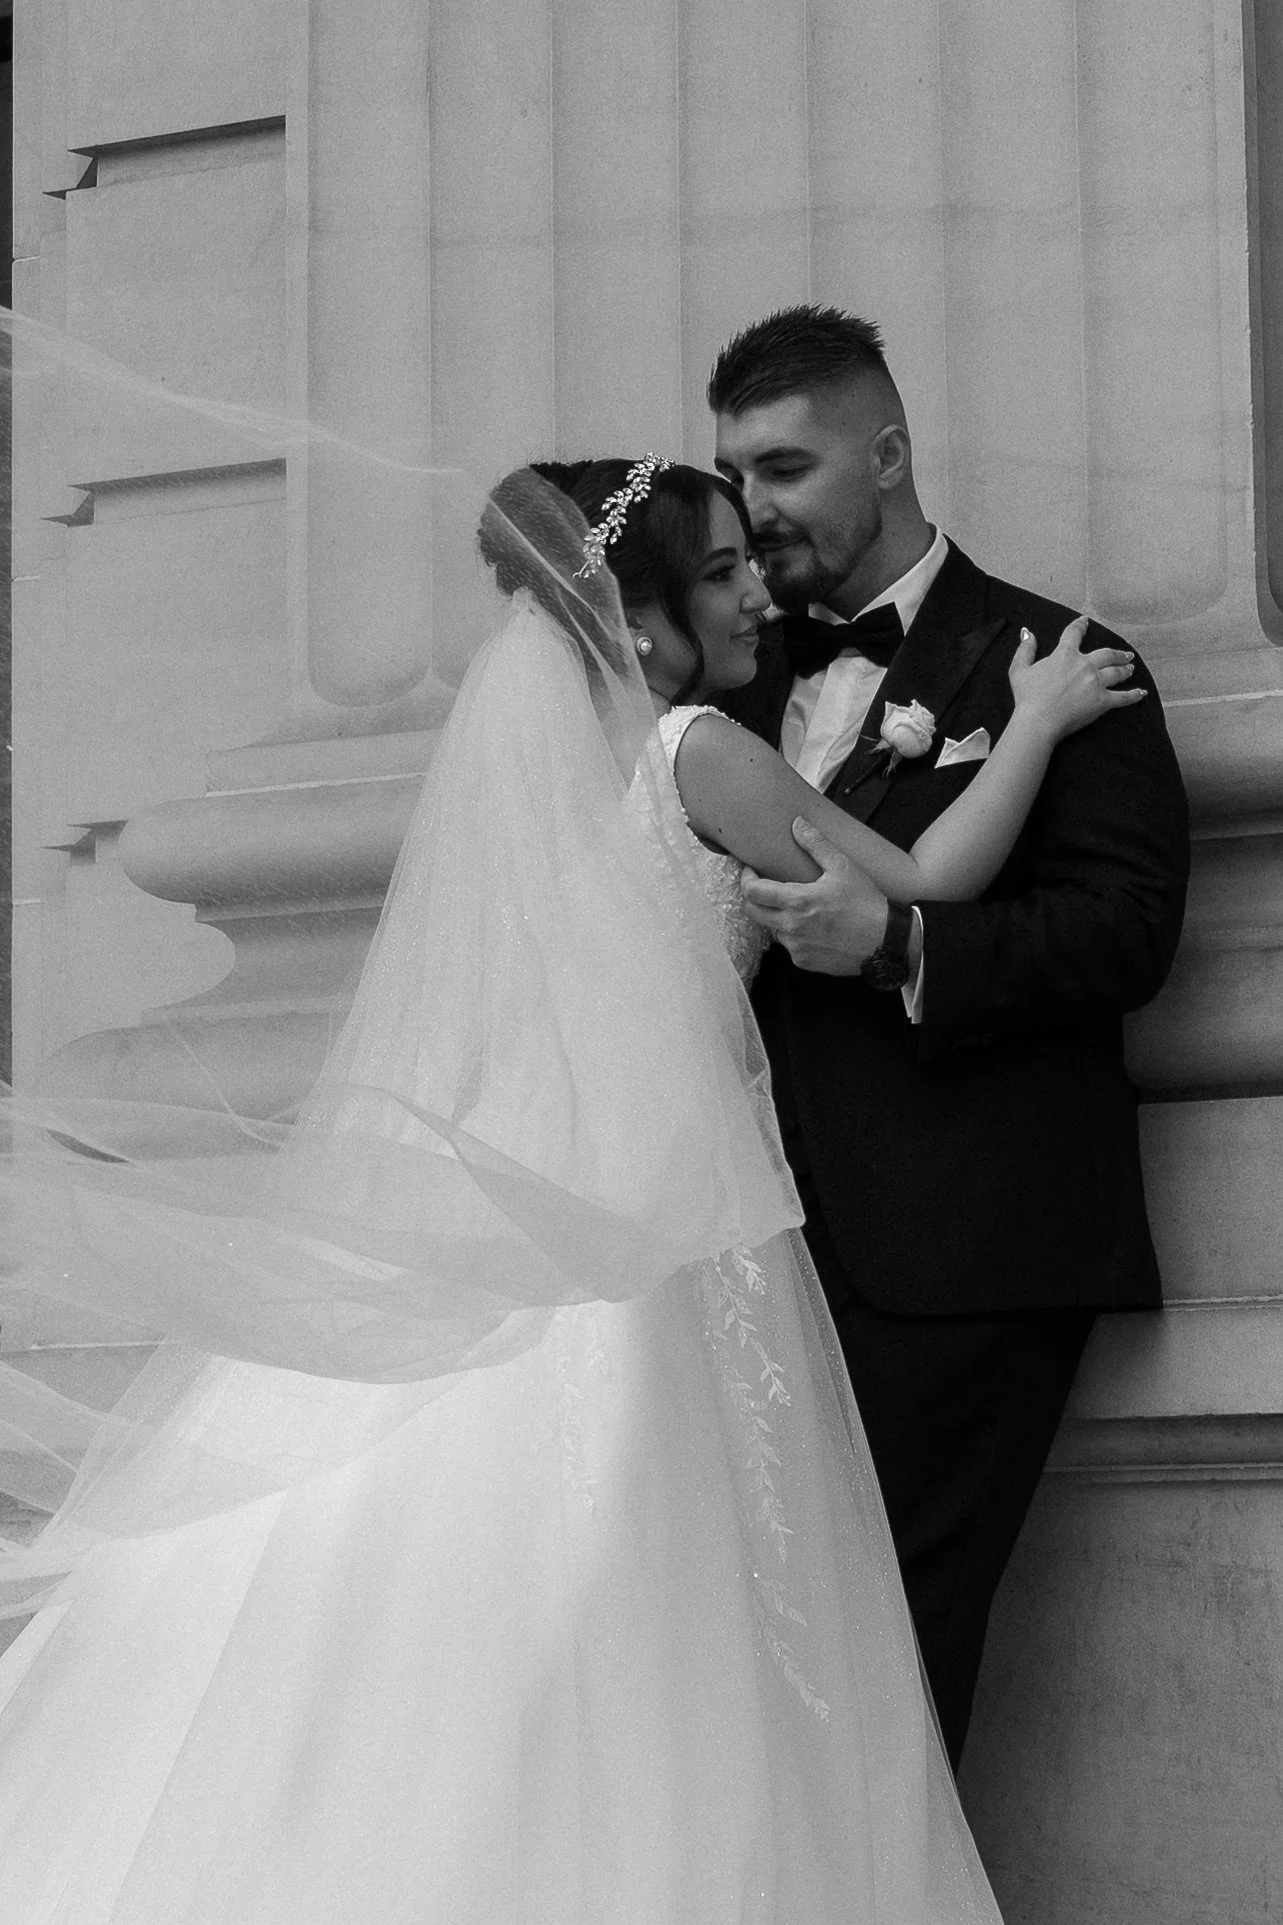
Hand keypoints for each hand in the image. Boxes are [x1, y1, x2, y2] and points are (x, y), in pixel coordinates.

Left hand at [741, 817, 888, 973]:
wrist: (886, 941)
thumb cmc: (866, 903)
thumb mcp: (843, 868)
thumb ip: (816, 844)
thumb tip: (797, 824)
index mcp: (798, 902)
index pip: (752, 892)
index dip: (746, 879)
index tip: (750, 872)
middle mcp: (792, 927)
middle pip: (753, 912)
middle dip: (754, 898)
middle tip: (765, 887)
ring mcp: (796, 947)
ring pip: (773, 929)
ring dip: (778, 917)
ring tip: (799, 908)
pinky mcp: (805, 962)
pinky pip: (790, 946)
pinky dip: (796, 935)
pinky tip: (814, 928)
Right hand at [1008, 615, 1146, 741]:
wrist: (1038, 720)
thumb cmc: (1027, 697)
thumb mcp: (1019, 669)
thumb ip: (1025, 649)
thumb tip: (1027, 632)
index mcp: (1065, 654)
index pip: (1075, 634)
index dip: (1080, 625)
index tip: (1085, 621)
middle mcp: (1085, 664)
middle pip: (1106, 653)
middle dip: (1117, 652)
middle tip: (1124, 653)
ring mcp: (1096, 683)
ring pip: (1117, 672)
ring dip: (1125, 668)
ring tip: (1131, 667)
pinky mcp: (1103, 701)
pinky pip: (1123, 697)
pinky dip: (1133, 695)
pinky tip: (1141, 693)